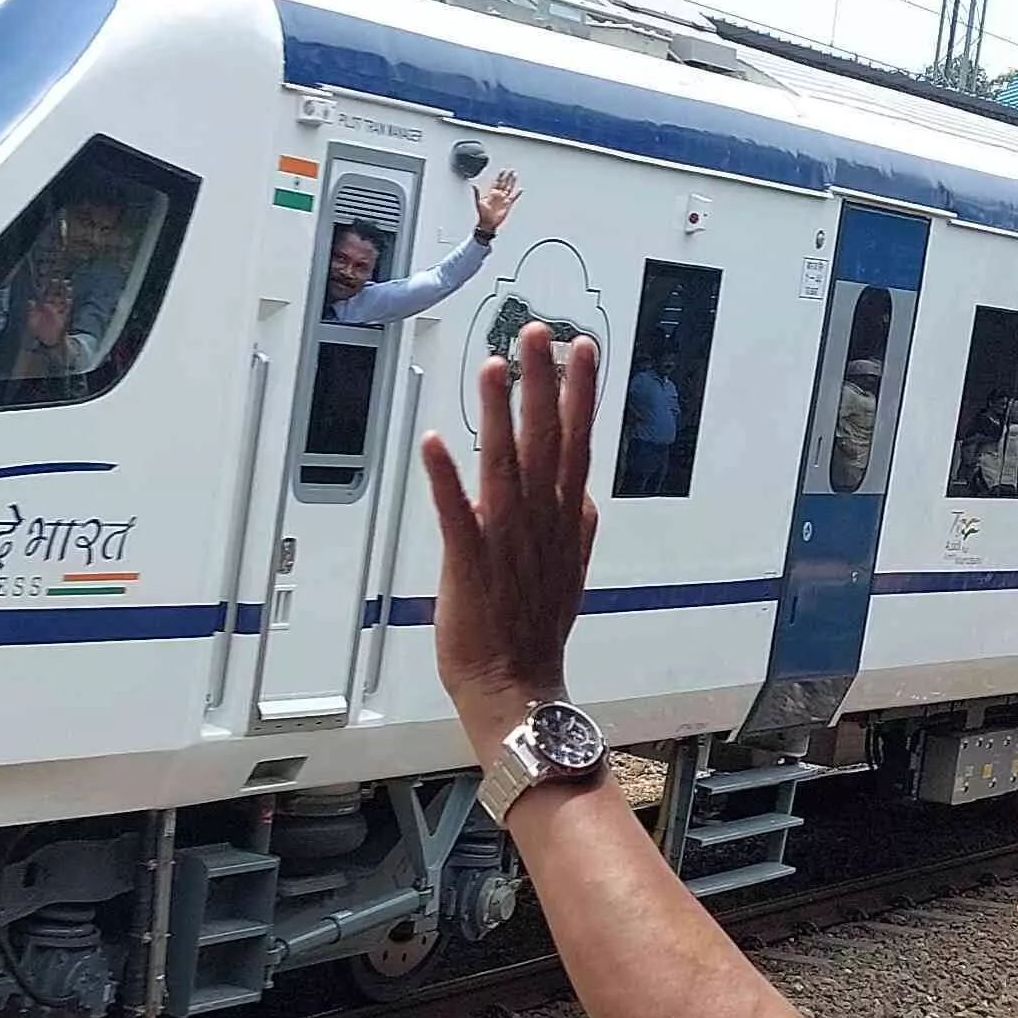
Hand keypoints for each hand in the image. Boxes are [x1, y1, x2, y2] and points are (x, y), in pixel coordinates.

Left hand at [422, 321, 599, 742]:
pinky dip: (445, 479)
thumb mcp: (570, 570)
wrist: (516, 685)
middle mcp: (540, 521)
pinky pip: (456, 514)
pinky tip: (433, 442)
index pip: (576, 442)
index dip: (580, 392)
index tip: (583, 347)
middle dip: (544, 383)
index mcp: (565, 519)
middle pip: (546, 440)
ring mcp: (506, 540)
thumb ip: (578, 527)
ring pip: (505, 465)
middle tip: (539, 332)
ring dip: (498, 415)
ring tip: (494, 367)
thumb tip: (584, 495)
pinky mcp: (469, 563)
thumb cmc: (537, 630)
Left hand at [471, 165, 518, 237]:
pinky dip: (517, 194)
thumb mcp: (478, 202)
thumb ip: (476, 193)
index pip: (497, 182)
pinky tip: (520, 190)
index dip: (500, 176)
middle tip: (511, 170)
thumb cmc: (482, 214)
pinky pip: (513, 198)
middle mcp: (498, 195)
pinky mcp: (507, 205)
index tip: (503, 170)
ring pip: (509, 188)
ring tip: (515, 176)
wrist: (488, 223)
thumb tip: (473, 185)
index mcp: (491, 193)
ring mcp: (503, 200)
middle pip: (504, 183)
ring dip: (512, 182)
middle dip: (508, 177)